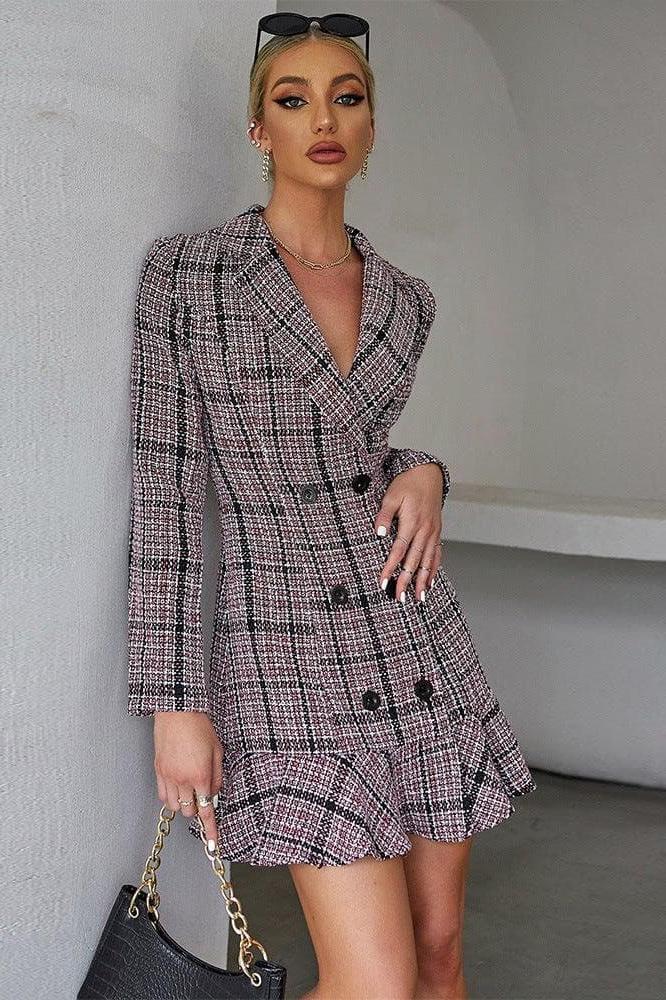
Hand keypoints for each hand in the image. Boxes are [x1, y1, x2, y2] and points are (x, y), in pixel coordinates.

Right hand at [153, 711, 222, 849]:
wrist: (178, 711)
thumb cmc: (199, 727)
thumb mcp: (217, 751)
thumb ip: (217, 776)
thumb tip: (215, 794)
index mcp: (200, 775)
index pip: (206, 810)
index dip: (210, 829)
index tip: (212, 843)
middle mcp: (182, 779)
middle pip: (189, 811)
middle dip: (197, 809)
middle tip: (203, 797)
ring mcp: (167, 776)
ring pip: (174, 807)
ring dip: (184, 804)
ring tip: (190, 790)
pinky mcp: (157, 770)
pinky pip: (162, 795)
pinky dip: (171, 797)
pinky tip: (178, 788)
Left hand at [374, 462, 443, 602]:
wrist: (428, 474)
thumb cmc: (407, 484)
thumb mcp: (391, 495)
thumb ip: (384, 516)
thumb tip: (379, 534)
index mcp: (412, 522)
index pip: (399, 550)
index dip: (391, 568)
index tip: (383, 583)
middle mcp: (425, 530)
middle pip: (414, 561)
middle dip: (406, 581)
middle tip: (400, 599)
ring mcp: (433, 532)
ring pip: (428, 561)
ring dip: (423, 581)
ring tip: (418, 598)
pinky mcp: (437, 532)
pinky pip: (437, 554)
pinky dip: (434, 570)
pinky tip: (431, 582)